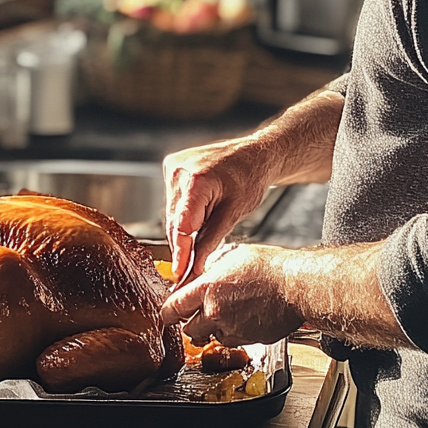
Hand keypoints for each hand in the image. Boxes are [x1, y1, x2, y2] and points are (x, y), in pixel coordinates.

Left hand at [160, 243, 303, 346]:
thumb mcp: (233, 255)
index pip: (173, 308)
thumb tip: (201, 274)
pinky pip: (233, 341)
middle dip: (192, 322)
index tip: (168, 313)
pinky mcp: (249, 340)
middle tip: (199, 312)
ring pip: (211, 337)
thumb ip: (211, 268)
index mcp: (208, 289)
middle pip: (189, 330)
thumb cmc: (269, 267)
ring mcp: (233, 329)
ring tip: (230, 310)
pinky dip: (234, 333)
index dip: (168, 312)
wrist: (296, 286)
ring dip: (214, 328)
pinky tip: (244, 316)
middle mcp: (216, 313)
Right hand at [163, 137, 275, 282]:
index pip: (182, 227)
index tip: (180, 273)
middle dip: (184, 243)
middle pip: (174, 222)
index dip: (181, 253)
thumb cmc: (250, 178)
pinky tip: (202, 212)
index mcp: (196, 180)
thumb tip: (194, 266)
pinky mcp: (172, 168)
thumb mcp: (234, 214)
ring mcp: (173, 167)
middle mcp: (179, 171)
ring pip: (172, 213)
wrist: (255, 153)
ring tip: (208, 223)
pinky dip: (185, 213)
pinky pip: (174, 201)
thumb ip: (210, 241)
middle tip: (193, 264)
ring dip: (185, 228)